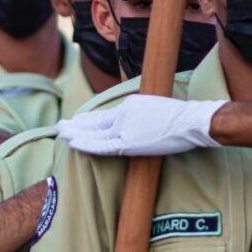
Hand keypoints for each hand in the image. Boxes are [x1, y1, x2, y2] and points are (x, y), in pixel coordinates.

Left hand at [57, 95, 224, 156]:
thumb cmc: (181, 118)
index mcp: (130, 106)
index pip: (105, 115)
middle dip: (76, 125)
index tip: (78, 121)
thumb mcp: (156, 109)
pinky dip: (86, 144)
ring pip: (94, 133)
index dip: (89, 120)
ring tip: (61, 133)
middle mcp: (123, 113)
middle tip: (60, 126)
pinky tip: (74, 144)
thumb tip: (139, 125)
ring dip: (75, 134)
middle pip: (95, 122)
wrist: (190, 121)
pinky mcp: (128, 142)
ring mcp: (124, 127)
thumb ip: (142, 116)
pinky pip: (101, 145)